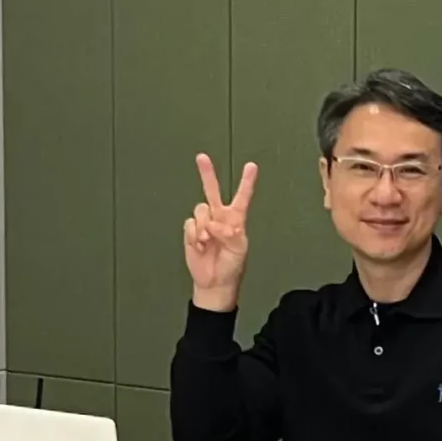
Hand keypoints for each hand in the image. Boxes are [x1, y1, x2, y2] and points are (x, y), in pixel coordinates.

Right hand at [184, 154, 254, 312]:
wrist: (214, 282)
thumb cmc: (231, 266)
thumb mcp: (239, 250)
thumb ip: (231, 234)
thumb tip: (215, 224)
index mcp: (236, 220)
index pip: (242, 197)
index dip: (247, 182)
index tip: (251, 166)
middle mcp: (219, 217)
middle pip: (212, 191)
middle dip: (207, 174)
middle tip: (202, 158)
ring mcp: (204, 223)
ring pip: (200, 211)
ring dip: (203, 227)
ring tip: (207, 242)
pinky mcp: (192, 231)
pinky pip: (190, 224)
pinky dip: (194, 235)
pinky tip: (200, 245)